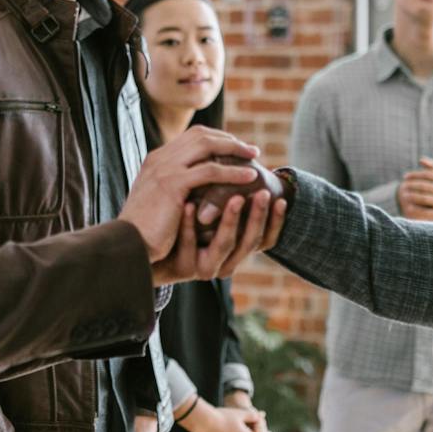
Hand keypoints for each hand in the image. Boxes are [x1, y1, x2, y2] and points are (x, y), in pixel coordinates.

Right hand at [122, 126, 263, 262]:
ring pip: (207, 146)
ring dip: (234, 150)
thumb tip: (196, 190)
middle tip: (251, 150)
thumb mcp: (157, 202)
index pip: (191, 137)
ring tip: (254, 158)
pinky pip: (210, 171)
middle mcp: (160, 158)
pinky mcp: (173, 184)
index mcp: (156, 160)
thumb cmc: (144, 231)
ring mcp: (165, 168)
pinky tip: (249, 177)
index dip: (216, 140)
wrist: (127, 244)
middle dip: (229, 140)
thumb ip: (173, 189)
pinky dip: (233, 171)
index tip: (235, 149)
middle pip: (201, 135)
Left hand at [151, 188, 287, 285]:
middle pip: (250, 242)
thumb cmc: (190, 219)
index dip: (276, 221)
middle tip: (263, 193)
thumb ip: (235, 194)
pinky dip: (192, 225)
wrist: (151, 247)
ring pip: (225, 245)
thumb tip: (259, 163)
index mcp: (238, 251)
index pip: (266, 240)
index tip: (280, 199)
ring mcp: (204, 267)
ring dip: (232, 219)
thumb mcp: (216, 207)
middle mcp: (226, 263)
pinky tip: (189, 206)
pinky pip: (191, 246)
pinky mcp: (183, 269)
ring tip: (235, 197)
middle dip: (258, 216)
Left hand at [398, 156, 432, 221]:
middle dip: (411, 185)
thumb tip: (421, 160)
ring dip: (411, 196)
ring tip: (403, 194)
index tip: (405, 176)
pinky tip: (408, 206)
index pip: (427, 175)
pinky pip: (426, 211)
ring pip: (423, 198)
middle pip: (424, 186)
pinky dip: (416, 209)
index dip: (415, 175)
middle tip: (402, 185)